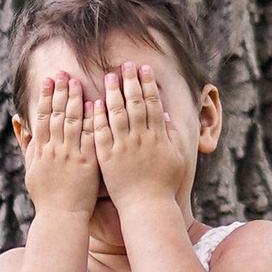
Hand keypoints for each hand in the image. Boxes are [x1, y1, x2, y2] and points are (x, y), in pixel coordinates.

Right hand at [20, 70, 102, 221]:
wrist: (61, 217)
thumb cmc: (46, 196)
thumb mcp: (31, 170)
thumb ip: (27, 146)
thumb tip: (19, 123)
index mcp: (41, 150)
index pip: (42, 117)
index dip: (45, 96)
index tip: (48, 79)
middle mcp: (54, 150)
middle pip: (56, 115)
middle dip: (60, 92)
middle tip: (64, 72)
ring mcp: (70, 156)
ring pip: (72, 122)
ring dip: (75, 100)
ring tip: (77, 82)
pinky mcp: (87, 163)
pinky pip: (90, 138)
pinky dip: (92, 121)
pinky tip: (95, 105)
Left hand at [91, 60, 189, 211]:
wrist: (146, 207)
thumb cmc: (163, 185)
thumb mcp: (176, 158)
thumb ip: (172, 135)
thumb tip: (166, 115)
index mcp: (158, 137)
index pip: (153, 104)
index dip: (148, 84)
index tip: (144, 68)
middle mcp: (141, 139)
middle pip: (135, 104)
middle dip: (131, 82)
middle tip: (126, 64)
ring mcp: (123, 147)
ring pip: (117, 114)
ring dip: (114, 93)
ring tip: (110, 75)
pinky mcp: (107, 158)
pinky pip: (101, 133)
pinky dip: (98, 117)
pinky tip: (94, 102)